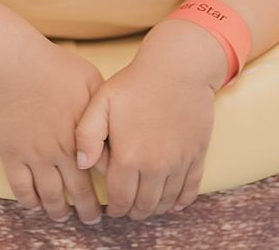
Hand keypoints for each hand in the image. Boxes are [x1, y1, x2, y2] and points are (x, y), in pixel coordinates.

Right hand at [0, 41, 105, 224]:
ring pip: (51, 197)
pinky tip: (36, 205)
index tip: (115, 194)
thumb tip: (118, 125)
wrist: (11, 62)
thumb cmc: (54, 66)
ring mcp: (35, 155)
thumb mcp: (91, 80)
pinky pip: (21, 189)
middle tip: (93, 219)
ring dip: (59, 212)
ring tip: (64, 217)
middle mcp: (61, 151)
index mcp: (83, 135)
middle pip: (80, 193)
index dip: (111, 187)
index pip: (103, 174)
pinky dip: (30, 202)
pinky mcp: (11, 155)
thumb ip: (104, 107)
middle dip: (89, 210)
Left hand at [73, 50, 215, 219]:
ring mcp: (179, 162)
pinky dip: (180, 202)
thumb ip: (86, 135)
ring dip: (154, 209)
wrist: (179, 67)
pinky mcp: (197, 155)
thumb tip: (81, 165)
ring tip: (145, 204)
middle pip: (143, 206)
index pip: (120, 199)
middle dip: (132, 212)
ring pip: (166, 202)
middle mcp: (155, 166)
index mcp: (129, 156)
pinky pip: (190, 191)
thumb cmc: (136, 82)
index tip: (110, 208)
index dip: (113, 209)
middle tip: (126, 208)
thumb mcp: (102, 101)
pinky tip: (171, 202)